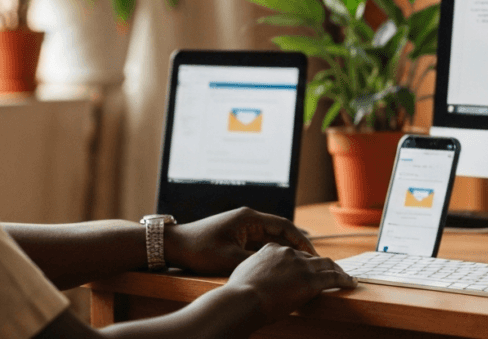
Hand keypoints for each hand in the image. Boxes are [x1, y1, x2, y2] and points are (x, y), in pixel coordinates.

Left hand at [164, 207, 316, 274]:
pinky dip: (271, 253)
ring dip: (284, 250)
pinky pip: (260, 244)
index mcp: (249, 219)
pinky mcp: (236, 236)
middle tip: (312, 260)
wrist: (175, 245)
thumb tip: (277, 268)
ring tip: (300, 264)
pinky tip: (278, 265)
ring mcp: (242, 228)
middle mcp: (248, 220)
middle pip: (280, 231)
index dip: (301, 240)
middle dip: (296, 245)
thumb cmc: (199, 249)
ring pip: (271, 238)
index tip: (312, 253)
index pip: (284, 225)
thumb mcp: (229, 259)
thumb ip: (255, 262)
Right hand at [225, 242, 356, 325]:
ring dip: (338, 270)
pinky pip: (333, 277)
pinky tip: (351, 283)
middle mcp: (288, 252)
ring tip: (345, 276)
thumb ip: (254, 270)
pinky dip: (344, 279)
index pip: (292, 252)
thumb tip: (254, 278)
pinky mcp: (311, 280)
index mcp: (271, 249)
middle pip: (311, 257)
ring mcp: (301, 265)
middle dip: (321, 264)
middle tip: (330, 271)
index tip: (305, 267)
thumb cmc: (238, 293)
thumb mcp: (243, 273)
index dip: (301, 260)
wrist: (243, 299)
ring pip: (326, 264)